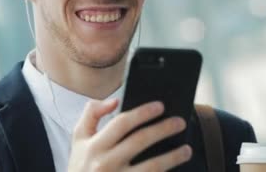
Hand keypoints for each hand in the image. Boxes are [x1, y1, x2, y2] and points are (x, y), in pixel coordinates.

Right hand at [67, 99, 191, 170]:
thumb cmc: (81, 166)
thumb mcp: (78, 139)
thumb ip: (91, 114)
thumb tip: (115, 100)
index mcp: (93, 146)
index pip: (122, 123)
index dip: (143, 112)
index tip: (161, 106)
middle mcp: (104, 163)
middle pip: (140, 140)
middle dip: (164, 129)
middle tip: (181, 122)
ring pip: (151, 166)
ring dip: (172, 156)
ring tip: (187, 150)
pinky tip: (176, 170)